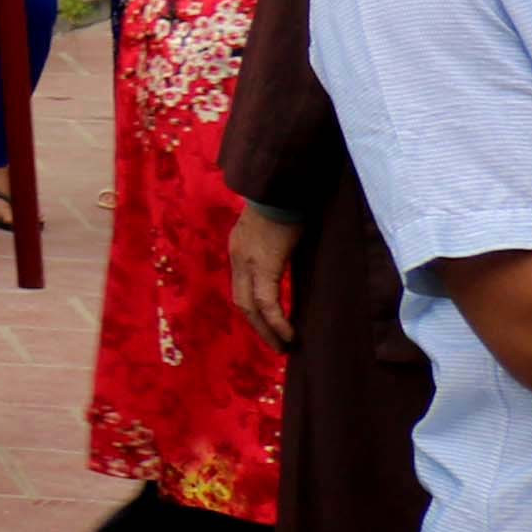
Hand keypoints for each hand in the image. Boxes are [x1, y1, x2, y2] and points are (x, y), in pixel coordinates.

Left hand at [231, 199, 301, 350]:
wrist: (283, 185)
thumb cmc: (287, 202)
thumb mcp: (277, 229)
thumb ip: (279, 248)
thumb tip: (293, 261)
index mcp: (240, 248)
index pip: (242, 287)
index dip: (254, 310)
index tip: (268, 326)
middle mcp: (238, 256)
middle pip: (241, 302)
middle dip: (258, 327)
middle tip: (277, 345)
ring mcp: (247, 261)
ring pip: (251, 306)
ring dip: (267, 330)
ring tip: (284, 346)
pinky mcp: (264, 264)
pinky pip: (267, 302)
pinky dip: (277, 322)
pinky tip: (289, 335)